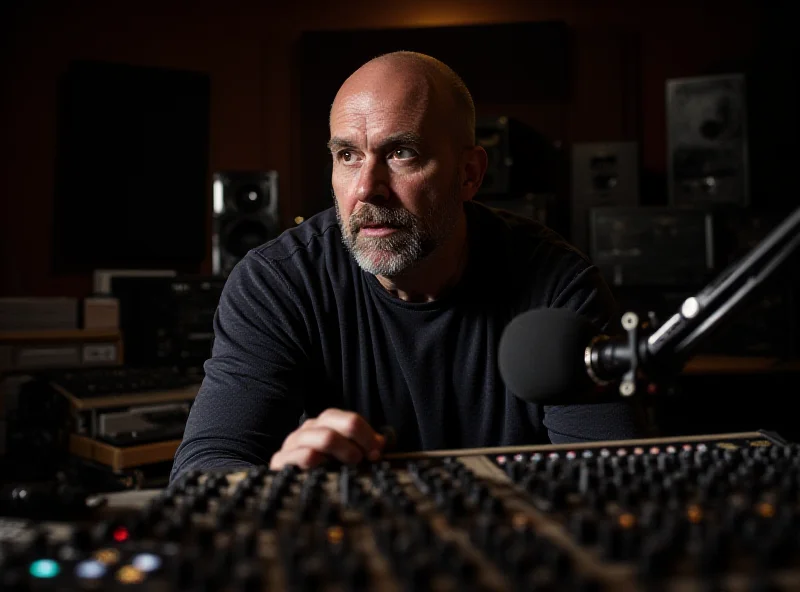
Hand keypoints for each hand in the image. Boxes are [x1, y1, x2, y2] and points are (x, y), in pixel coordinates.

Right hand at [269, 408, 385, 469]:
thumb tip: (382, 443)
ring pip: (325, 437)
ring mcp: (293, 443)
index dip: (368, 435)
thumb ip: (364, 447)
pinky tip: (326, 470)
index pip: (349, 419)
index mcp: (324, 424)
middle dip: (358, 438)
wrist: (286, 488)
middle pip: (336, 421)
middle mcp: (309, 429)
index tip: (378, 452)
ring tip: (353, 464)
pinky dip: (320, 461)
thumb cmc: (322, 471)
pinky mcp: (281, 461)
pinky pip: (302, 455)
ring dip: (345, 450)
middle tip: (367, 458)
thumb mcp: (345, 456)